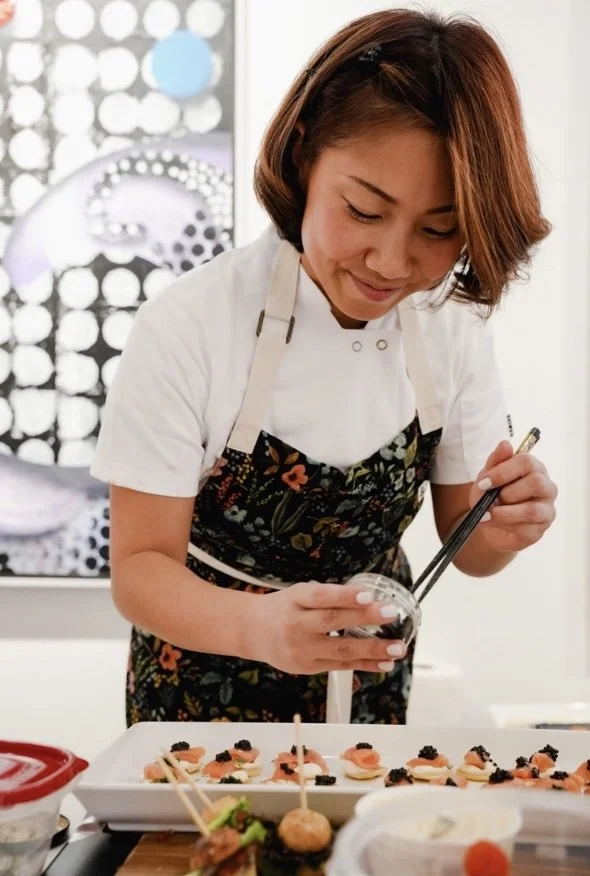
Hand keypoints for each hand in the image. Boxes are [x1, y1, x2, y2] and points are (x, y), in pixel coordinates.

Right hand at [243, 581, 406, 674]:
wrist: (252, 631)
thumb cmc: (284, 608)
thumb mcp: (299, 594)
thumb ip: (328, 597)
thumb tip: (370, 600)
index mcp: (295, 599)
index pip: (321, 596)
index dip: (345, 595)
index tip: (370, 594)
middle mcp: (296, 625)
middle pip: (333, 622)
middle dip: (366, 618)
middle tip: (392, 613)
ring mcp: (301, 650)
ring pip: (340, 650)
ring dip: (373, 649)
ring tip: (398, 648)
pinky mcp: (307, 668)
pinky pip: (340, 666)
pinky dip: (365, 665)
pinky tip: (385, 663)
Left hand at [469, 440, 556, 552]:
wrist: (487, 523)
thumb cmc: (490, 496)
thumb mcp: (487, 477)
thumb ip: (495, 461)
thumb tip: (506, 444)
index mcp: (533, 468)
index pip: (526, 461)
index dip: (503, 471)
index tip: (484, 482)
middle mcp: (546, 486)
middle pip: (535, 482)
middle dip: (507, 493)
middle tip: (490, 500)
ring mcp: (547, 508)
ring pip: (532, 509)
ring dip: (505, 513)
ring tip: (488, 514)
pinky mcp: (541, 528)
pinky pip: (527, 528)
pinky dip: (506, 525)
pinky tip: (494, 523)